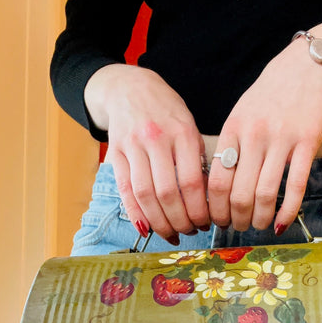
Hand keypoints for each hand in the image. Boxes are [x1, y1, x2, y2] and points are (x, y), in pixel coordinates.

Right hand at [84, 64, 209, 241]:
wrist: (130, 88)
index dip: (199, 210)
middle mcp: (156, 139)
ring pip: (145, 195)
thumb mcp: (189, 128)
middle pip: (168, 193)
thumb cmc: (166, 113)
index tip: (205, 224)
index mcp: (182, 133)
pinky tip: (146, 228)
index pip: (192, 183)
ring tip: (171, 234)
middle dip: (180, 221)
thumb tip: (206, 201)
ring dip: (159, 222)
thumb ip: (196, 160)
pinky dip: (135, 214)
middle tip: (189, 232)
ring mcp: (133, 146)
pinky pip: (125, 190)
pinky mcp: (115, 153)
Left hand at [208, 38, 321, 232]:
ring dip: (260, 219)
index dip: (215, 210)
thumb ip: (230, 146)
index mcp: (233, 129)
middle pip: (238, 194)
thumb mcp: (241, 113)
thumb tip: (218, 188)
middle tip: (238, 228)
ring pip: (265, 194)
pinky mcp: (308, 143)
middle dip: (236, 220)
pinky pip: (296, 187)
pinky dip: (287, 211)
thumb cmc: (271, 94)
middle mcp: (254, 136)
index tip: (218, 221)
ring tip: (259, 226)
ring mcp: (281, 140)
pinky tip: (282, 223)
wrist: (308, 66)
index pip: (216, 181)